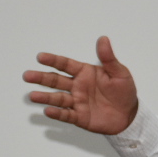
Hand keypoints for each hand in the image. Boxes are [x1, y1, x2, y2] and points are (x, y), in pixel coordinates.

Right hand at [23, 35, 138, 134]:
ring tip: (32, 95)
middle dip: (41, 78)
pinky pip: (66, 114)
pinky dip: (57, 113)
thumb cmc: (124, 92)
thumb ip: (109, 58)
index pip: (65, 65)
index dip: (53, 60)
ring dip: (45, 97)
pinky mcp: (79, 117)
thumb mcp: (120, 73)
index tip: (40, 57)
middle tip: (27, 75)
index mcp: (85, 73)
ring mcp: (77, 102)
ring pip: (57, 98)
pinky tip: (48, 111)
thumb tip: (103, 39)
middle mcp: (77, 86)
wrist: (130, 115)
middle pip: (56, 80)